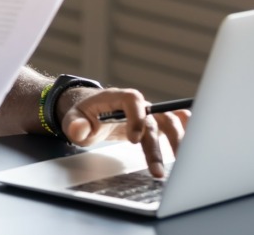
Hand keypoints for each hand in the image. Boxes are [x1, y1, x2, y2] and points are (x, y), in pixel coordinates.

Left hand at [61, 88, 189, 176]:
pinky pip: (173, 124)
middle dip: (158, 144)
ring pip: (168, 123)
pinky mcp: (153, 124)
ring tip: (181, 165)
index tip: (133, 140)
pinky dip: (186, 130)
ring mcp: (148, 114)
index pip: (132, 100)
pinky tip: (196, 142)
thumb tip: (79, 129)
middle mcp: (137, 105)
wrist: (90, 113)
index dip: (137, 117)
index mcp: (116, 98)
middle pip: (154, 118)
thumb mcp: (73, 120)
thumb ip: (75, 125)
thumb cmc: (83, 116)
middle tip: (157, 169)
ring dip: (177, 143)